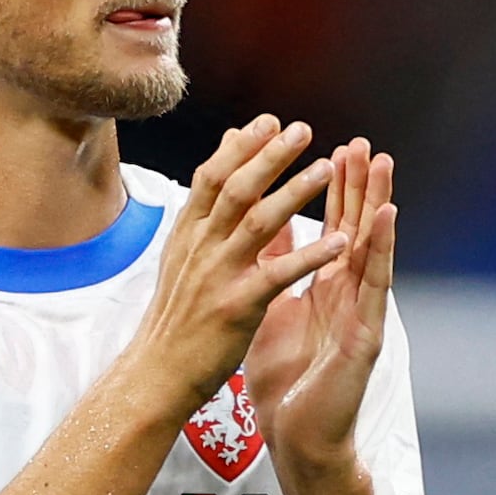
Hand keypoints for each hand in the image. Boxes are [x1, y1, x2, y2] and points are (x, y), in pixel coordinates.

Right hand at [112, 117, 346, 433]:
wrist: (158, 373)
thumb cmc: (176, 318)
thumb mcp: (181, 258)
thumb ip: (203, 212)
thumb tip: (217, 164)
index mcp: (189, 234)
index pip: (213, 175)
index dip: (242, 146)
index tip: (269, 121)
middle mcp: (201, 247)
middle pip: (237, 188)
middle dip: (271, 155)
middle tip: (302, 130)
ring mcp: (218, 275)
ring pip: (259, 222)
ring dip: (295, 192)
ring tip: (326, 169)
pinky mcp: (238, 306)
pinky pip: (278, 274)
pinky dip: (310, 255)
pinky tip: (337, 241)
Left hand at [250, 141, 397, 479]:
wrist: (298, 436)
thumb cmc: (287, 382)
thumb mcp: (273, 312)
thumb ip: (276, 271)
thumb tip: (267, 232)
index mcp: (325, 288)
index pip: (333, 228)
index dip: (334, 189)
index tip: (333, 148)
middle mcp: (348, 294)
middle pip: (356, 228)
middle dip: (359, 185)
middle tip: (363, 142)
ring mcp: (361, 312)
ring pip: (372, 248)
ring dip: (378, 203)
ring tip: (383, 164)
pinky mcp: (366, 334)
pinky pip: (374, 285)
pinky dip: (382, 248)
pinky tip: (388, 216)